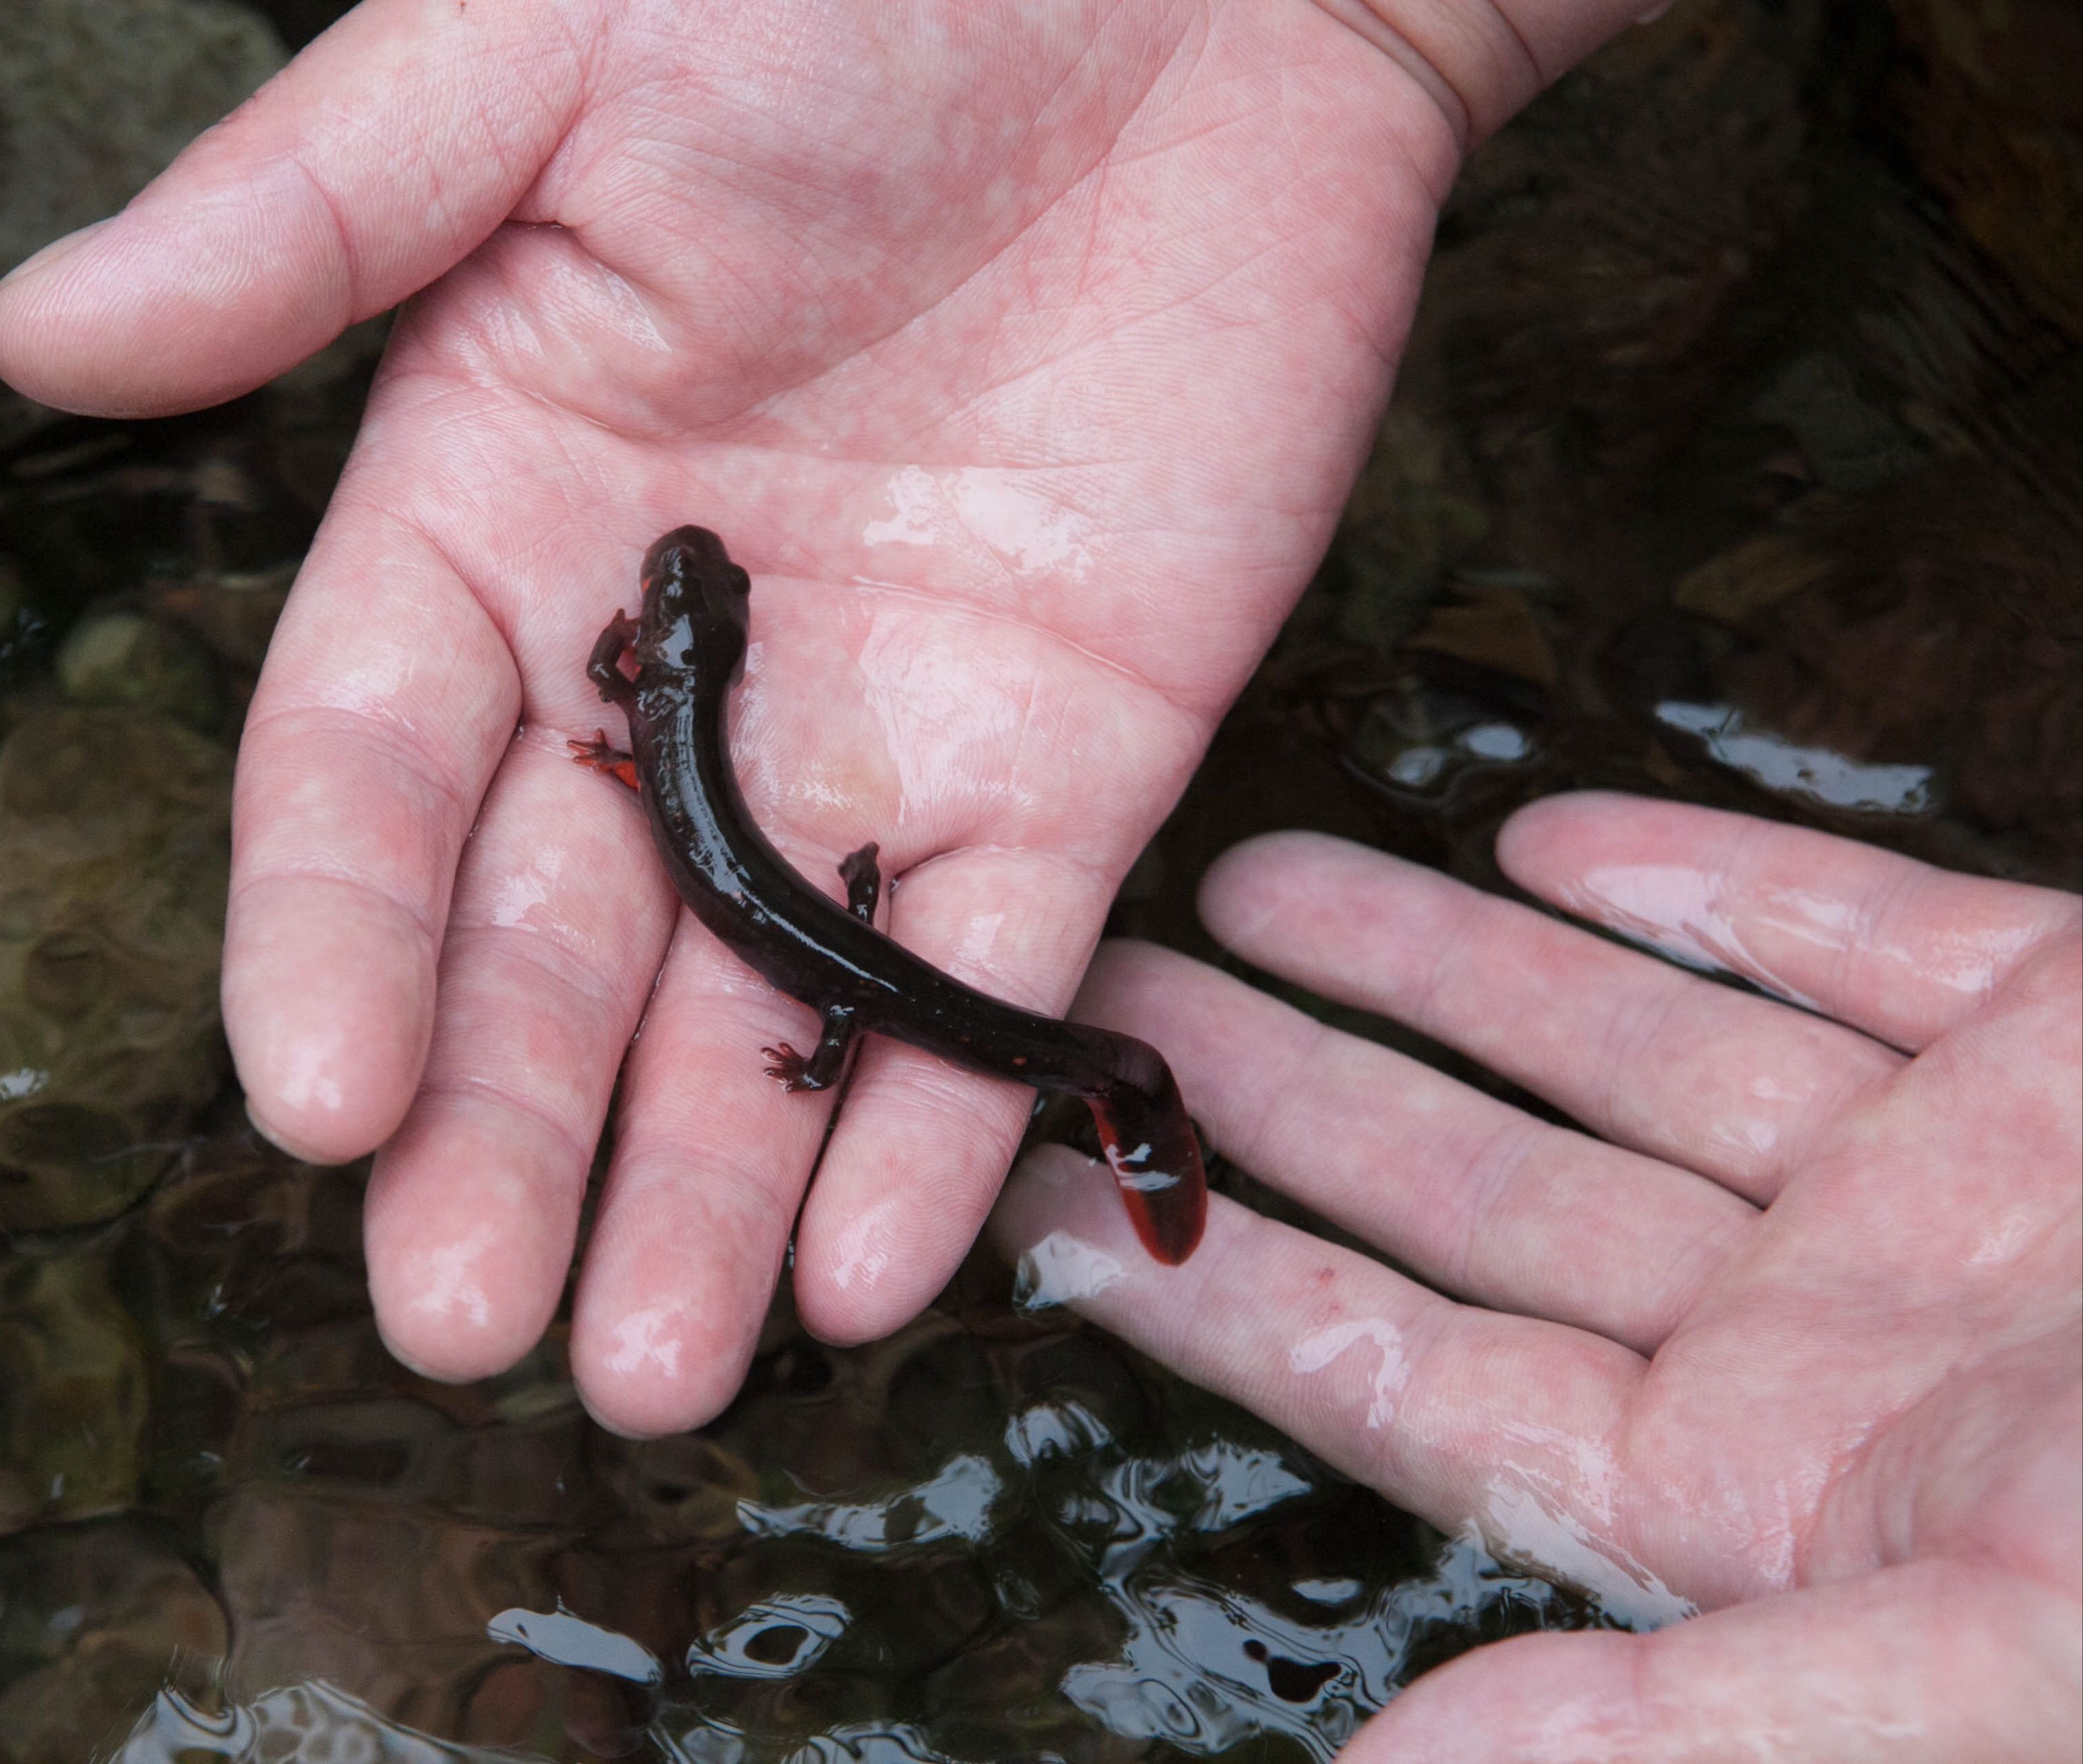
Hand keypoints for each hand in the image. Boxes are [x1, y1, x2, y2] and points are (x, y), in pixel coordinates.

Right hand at [0, 0, 1657, 1432]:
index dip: (333, 935)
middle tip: (465, 1323)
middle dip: (506, 1136)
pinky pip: (994, 968)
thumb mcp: (541, 51)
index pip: (370, 768)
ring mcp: (877, 728)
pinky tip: (867, 1277)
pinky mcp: (1079, 756)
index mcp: (495, 504)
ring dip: (707, 1194)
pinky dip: (937, 1120)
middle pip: (555, 945)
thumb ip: (309, 216)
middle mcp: (667, 663)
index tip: (315, 1102)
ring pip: (763, 1007)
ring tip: (655, 1371)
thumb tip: (34, 340)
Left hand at [994, 793, 2080, 1759]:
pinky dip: (1701, 880)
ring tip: (1249, 883)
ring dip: (1440, 965)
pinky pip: (1843, 936)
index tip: (1049, 1203)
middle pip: (1474, 1189)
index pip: (1405, 1373)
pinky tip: (1547, 833)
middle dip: (1281, 1096)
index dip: (1218, 1291)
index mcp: (1760, 1492)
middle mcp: (1820, 1335)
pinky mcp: (2057, 1035)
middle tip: (1105, 1000)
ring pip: (1623, 1043)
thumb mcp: (1981, 1678)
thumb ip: (1671, 1732)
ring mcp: (1937, 1178)